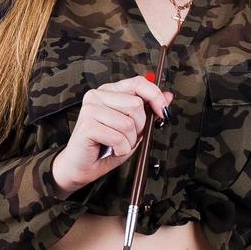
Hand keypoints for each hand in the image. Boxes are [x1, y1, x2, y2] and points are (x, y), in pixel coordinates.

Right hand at [49, 71, 171, 197]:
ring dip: (129, 141)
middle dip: (139, 127)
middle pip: (136, 105)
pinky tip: (111, 150)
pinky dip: (121, 149)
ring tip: (117, 145)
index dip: (155, 96)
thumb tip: (169, 96)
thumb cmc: (106, 146)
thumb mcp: (133, 128)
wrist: (82, 166)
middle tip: (126, 137)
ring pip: (128, 124)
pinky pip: (118, 137)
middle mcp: (97, 95)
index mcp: (109, 91)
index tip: (163, 112)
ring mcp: (90, 109)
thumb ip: (148, 110)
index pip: (138, 83)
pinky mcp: (87, 126)